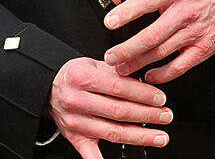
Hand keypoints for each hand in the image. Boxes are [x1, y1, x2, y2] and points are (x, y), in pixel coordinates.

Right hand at [46, 57, 171, 158]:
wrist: (48, 88)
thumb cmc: (77, 75)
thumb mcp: (95, 64)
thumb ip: (118, 71)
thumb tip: (148, 81)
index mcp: (83, 78)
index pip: (119, 88)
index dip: (143, 94)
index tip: (161, 98)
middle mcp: (77, 101)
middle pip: (118, 112)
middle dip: (147, 115)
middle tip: (166, 116)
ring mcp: (76, 122)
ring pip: (112, 132)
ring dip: (140, 136)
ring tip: (160, 136)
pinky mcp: (74, 137)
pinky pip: (89, 153)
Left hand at [104, 0, 214, 83]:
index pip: (146, 1)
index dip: (126, 13)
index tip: (109, 22)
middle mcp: (186, 11)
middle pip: (151, 35)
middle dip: (127, 49)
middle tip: (111, 57)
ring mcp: (196, 31)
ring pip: (161, 52)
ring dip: (138, 63)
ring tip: (122, 68)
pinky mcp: (204, 47)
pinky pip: (180, 66)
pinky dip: (162, 74)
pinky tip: (149, 75)